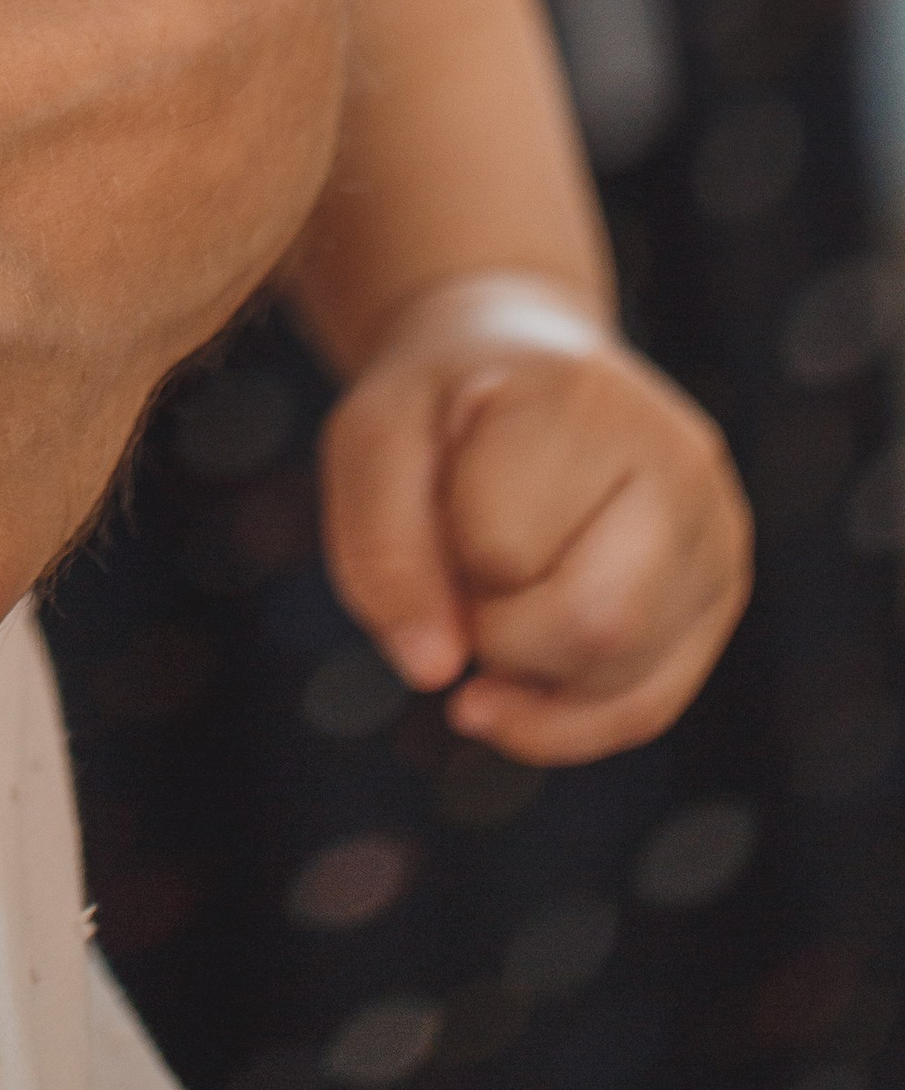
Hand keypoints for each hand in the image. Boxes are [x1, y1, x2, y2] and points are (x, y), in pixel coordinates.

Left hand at [321, 273, 750, 760]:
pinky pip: (649, 705)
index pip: (502, 549)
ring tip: (494, 611)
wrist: (518, 369)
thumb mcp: (371, 440)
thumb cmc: (441, 409)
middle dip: (498, 640)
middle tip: (461, 585)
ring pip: (626, 683)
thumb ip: (382, 549)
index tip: (432, 516)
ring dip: (529, 681)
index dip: (440, 563)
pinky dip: (566, 720)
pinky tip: (515, 693)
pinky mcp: (719, 589)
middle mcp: (676, 460)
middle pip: (596, 625)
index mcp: (581, 399)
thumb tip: (434, 670)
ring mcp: (715, 529)